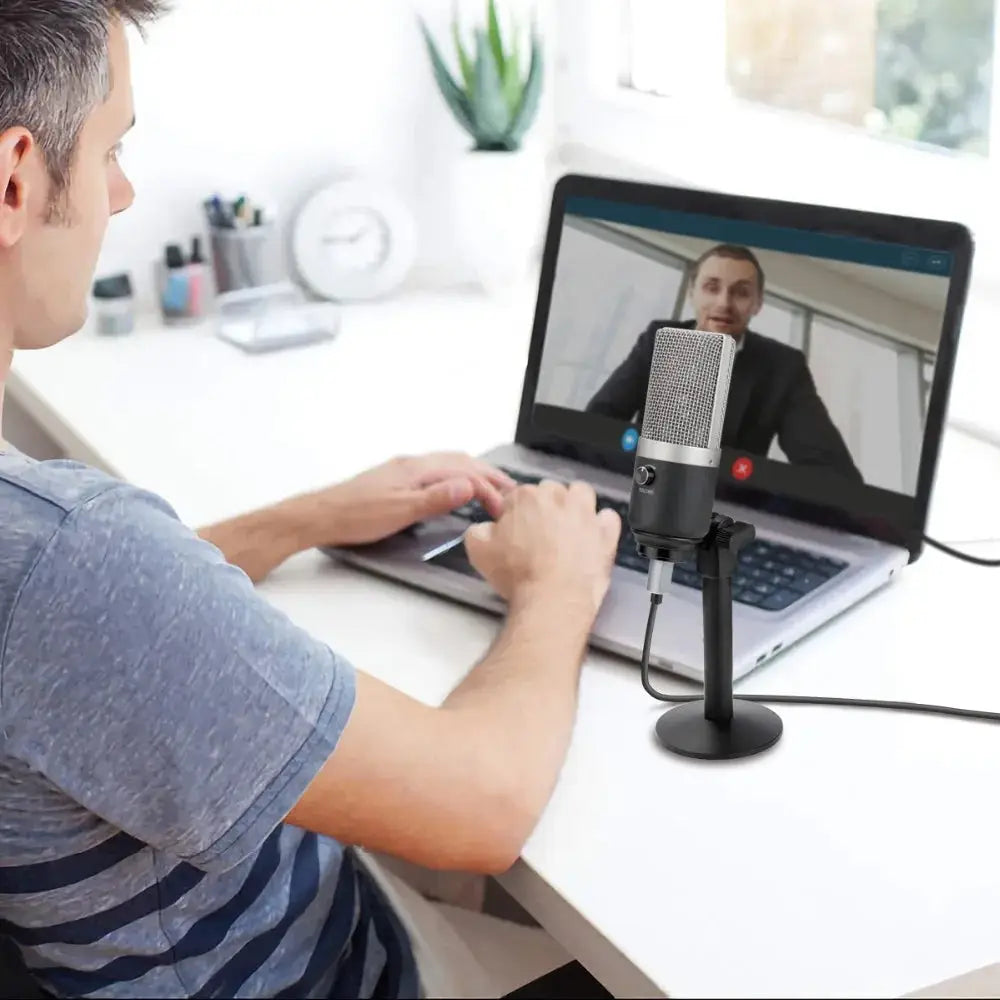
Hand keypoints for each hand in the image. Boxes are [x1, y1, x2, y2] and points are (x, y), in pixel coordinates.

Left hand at [296, 453, 515, 548]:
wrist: (322, 515)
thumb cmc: (356, 515)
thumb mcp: (401, 512)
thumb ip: (437, 499)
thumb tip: (469, 486)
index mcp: (417, 469)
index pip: (465, 473)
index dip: (488, 488)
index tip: (503, 507)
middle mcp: (412, 463)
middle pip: (460, 461)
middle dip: (488, 473)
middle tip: (510, 489)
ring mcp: (404, 469)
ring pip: (449, 463)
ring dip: (473, 472)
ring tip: (490, 485)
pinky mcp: (396, 478)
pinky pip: (437, 469)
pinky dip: (457, 475)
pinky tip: (455, 487)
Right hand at [464, 480, 620, 614]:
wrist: (552, 599)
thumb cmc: (518, 575)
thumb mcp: (477, 550)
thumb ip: (478, 529)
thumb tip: (485, 528)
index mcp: (525, 497)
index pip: (516, 495)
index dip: (513, 513)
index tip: (512, 530)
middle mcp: (558, 498)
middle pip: (549, 491)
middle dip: (543, 507)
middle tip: (537, 533)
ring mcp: (585, 514)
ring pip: (581, 493)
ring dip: (573, 505)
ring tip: (565, 527)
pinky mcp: (605, 533)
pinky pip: (608, 518)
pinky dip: (601, 524)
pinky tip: (591, 536)